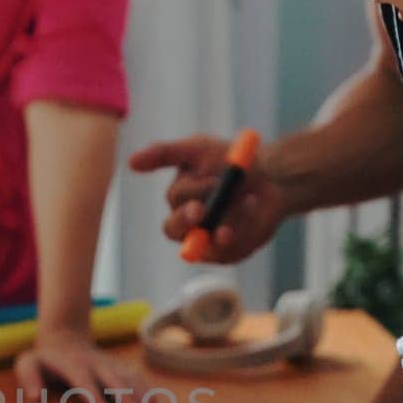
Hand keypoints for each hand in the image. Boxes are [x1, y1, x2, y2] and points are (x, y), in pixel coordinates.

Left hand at [14, 327, 145, 402]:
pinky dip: (145, 388)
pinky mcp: (118, 368)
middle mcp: (94, 363)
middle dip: (123, 393)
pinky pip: (135, 377)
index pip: (82, 378)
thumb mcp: (29, 363)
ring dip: (139, 391)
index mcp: (72, 364)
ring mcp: (109, 364)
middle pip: (111, 376)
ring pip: (126, 376)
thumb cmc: (45, 360)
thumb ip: (29, 376)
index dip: (92, 393)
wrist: (65, 338)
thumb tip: (33, 397)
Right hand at [129, 134, 289, 264]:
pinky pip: (228, 249)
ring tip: (250, 198)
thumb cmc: (228, 161)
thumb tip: (131, 163)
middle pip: (173, 230)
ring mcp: (206, 242)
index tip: (209, 189)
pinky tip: (253, 208)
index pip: (175, 203)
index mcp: (178, 201)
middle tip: (203, 210)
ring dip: (227, 219)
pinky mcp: (228, 253)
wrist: (271, 176)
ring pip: (205, 240)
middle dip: (187, 219)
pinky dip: (243, 228)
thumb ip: (165, 154)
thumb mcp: (198, 149)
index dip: (190, 197)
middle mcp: (187, 224)